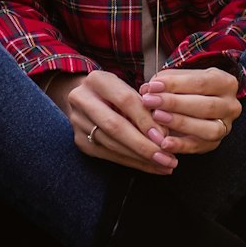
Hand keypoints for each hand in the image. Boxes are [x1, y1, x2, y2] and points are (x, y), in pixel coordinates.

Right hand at [45, 70, 176, 173]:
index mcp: (97, 80)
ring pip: (112, 144)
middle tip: (166, 157)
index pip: (124, 100)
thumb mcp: (128, 88)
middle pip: (115, 126)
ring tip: (164, 164)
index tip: (164, 136)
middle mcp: (82, 100)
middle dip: (143, 145)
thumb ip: (144, 106)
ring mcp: (79, 122)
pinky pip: (109, 156)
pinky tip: (151, 166)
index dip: (145, 119)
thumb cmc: (114, 92)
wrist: (85, 97)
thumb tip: (163, 134)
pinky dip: (133, 162)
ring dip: (141, 158)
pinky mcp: (80, 141)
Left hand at [139, 67, 241, 156]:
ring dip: (180, 123)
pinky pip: (199, 147)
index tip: (152, 86)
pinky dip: (181, 145)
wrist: (199, 103)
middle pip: (206, 106)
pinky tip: (164, 142)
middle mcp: (231, 106)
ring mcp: (226, 127)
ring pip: (208, 129)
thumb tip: (147, 89)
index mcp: (226, 83)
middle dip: (174, 103)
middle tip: (150, 101)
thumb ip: (166, 81)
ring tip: (156, 117)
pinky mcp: (215, 143)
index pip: (201, 83)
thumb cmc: (188, 87)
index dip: (175, 84)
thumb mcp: (182, 78)